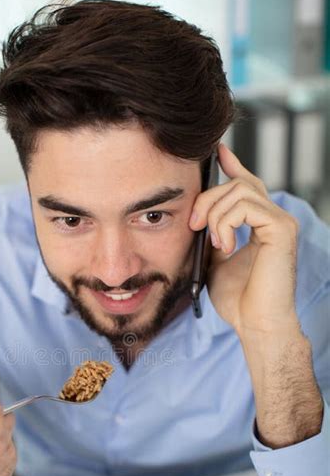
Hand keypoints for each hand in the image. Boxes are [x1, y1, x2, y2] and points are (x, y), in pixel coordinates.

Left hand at [189, 143, 300, 337]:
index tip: (215, 151)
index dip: (231, 164)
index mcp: (260, 224)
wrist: (254, 323)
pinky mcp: (282, 228)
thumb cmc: (238, 300)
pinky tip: (224, 246)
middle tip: (194, 224)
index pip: (247, 184)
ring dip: (215, 215)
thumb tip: (199, 216)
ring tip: (213, 243)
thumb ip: (212, 236)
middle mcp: (274, 218)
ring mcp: (281, 221)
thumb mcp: (215, 262)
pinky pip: (246, 206)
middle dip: (208, 198)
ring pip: (239, 191)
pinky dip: (226, 224)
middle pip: (237, 183)